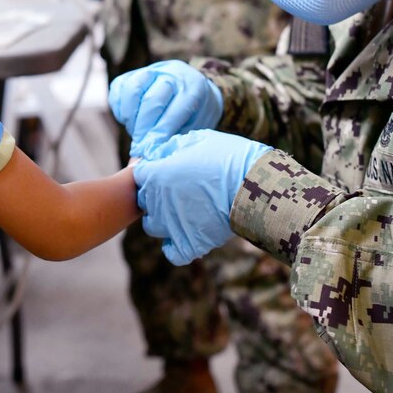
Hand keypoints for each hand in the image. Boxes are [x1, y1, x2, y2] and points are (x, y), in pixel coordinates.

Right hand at [109, 60, 222, 157]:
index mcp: (194, 86)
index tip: (152, 150)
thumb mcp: (196, 124)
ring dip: (131, 118)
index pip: (176, 109)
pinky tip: (131, 121)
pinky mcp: (132, 74)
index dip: (162, 132)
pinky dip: (121, 109)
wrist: (189, 87)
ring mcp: (151, 70)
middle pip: (152, 99)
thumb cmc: (194, 112)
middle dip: (144, 128)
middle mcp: (172, 73)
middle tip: (141, 148)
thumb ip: (177, 137)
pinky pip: (119, 89)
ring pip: (133, 90)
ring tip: (136, 133)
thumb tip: (155, 155)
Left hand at [133, 129, 271, 265]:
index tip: (165, 169)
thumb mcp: (198, 139)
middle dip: (156, 194)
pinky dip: (176, 246)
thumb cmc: (228, 157)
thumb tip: (158, 152)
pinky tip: (186, 235)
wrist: (254, 186)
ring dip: (162, 218)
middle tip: (179, 188)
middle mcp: (158, 202)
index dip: (151, 171)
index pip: (138, 175)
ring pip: (153, 226)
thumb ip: (172, 147)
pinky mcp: (189, 244)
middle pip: (144, 200)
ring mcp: (172, 225)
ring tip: (183, 210)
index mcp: (156, 175)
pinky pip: (172, 252)